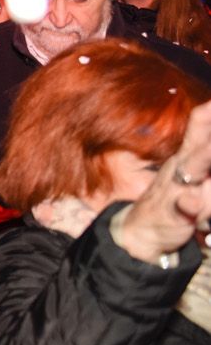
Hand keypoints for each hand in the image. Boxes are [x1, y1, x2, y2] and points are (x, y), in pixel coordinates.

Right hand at [114, 100, 210, 262]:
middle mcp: (182, 168)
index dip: (207, 113)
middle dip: (208, 134)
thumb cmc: (175, 199)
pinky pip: (182, 208)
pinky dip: (188, 204)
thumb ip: (205, 160)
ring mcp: (176, 188)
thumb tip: (208, 121)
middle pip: (199, 146)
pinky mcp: (173, 213)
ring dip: (205, 158)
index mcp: (188, 156)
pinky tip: (191, 202)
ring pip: (194, 173)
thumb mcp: (195, 176)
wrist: (141, 231)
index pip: (199, 126)